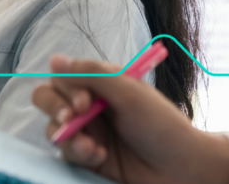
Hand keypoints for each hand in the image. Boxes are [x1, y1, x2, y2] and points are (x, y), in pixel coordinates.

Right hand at [31, 55, 228, 183]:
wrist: (181, 169)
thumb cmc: (161, 126)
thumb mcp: (128, 92)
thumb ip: (91, 73)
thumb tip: (54, 59)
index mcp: (100, 83)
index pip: (63, 76)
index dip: (66, 88)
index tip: (84, 102)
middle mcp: (89, 105)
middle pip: (46, 98)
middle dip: (55, 108)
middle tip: (70, 120)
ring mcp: (87, 131)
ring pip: (52, 128)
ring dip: (69, 137)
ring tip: (92, 149)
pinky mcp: (86, 156)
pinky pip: (65, 152)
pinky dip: (78, 153)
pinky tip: (98, 157)